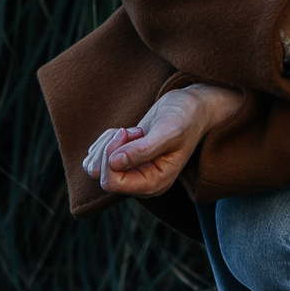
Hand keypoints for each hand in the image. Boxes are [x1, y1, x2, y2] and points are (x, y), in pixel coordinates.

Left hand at [81, 84, 245, 196]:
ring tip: (130, 131)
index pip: (113, 183)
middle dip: (110, 148)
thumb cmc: (186, 118)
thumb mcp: (169, 131)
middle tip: (131, 130)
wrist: (193, 107)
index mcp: (154, 183)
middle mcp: (140, 182)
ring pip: (95, 168)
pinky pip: (98, 157)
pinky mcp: (125, 160)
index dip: (111, 157)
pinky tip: (125, 132)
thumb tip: (116, 163)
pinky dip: (105, 140)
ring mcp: (132, 172)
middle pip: (102, 176)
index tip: (125, 132)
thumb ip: (143, 150)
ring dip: (107, 144)